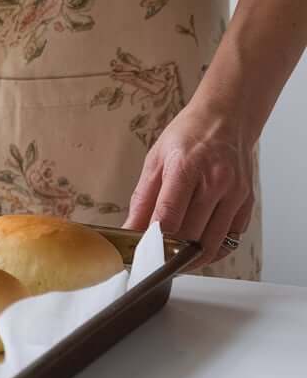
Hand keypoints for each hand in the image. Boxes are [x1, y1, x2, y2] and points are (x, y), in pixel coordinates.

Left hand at [124, 101, 254, 268]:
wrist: (225, 120)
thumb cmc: (188, 136)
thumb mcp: (156, 160)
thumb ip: (143, 199)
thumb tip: (130, 228)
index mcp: (187, 168)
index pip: (169, 215)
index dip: (154, 239)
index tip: (142, 250)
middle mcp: (216, 182)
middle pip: (191, 234)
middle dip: (170, 251)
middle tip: (154, 256)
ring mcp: (235, 194)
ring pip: (212, 243)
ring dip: (191, 257)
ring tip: (173, 257)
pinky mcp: (247, 203)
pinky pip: (230, 239)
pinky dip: (213, 249)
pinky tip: (197, 248)